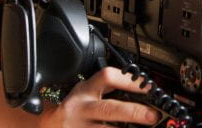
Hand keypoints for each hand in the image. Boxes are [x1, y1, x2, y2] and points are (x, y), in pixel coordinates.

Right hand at [38, 67, 159, 127]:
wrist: (48, 126)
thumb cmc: (75, 108)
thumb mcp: (87, 92)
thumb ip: (109, 91)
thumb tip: (144, 94)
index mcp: (86, 90)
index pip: (107, 78)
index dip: (129, 81)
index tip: (150, 88)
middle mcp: (82, 108)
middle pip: (108, 108)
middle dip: (133, 112)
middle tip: (152, 116)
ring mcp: (80, 127)